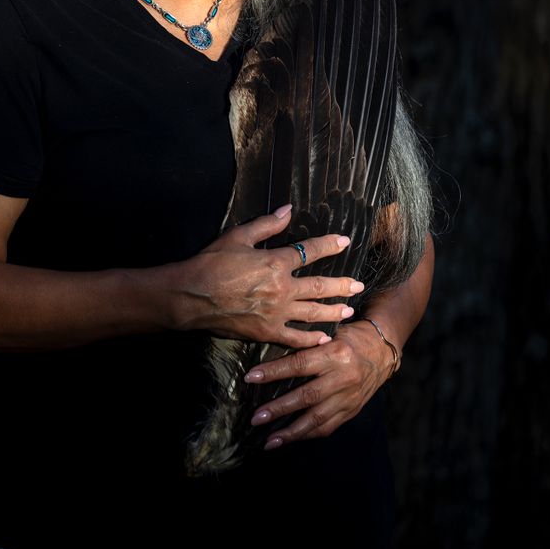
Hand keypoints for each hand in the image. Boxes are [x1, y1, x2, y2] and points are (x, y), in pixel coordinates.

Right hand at [170, 205, 362, 347]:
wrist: (190, 297)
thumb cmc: (211, 264)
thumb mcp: (238, 237)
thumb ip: (267, 225)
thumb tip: (288, 210)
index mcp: (275, 262)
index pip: (310, 251)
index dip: (329, 245)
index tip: (344, 241)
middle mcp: (281, 288)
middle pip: (319, 287)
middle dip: (342, 285)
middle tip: (359, 285)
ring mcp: (275, 313)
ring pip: (312, 313)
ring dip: (333, 311)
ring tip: (349, 311)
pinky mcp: (265, 332)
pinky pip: (294, 337)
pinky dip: (310, 338)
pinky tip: (322, 338)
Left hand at [243, 318, 395, 448]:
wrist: (384, 350)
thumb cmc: (351, 336)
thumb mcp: (330, 333)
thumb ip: (308, 346)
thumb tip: (276, 357)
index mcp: (335, 353)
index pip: (298, 364)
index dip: (273, 372)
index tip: (251, 378)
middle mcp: (343, 378)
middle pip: (306, 396)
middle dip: (279, 409)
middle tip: (256, 418)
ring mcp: (349, 397)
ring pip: (317, 419)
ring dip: (291, 432)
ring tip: (269, 441)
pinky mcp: (352, 410)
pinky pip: (328, 427)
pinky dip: (308, 435)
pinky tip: (291, 439)